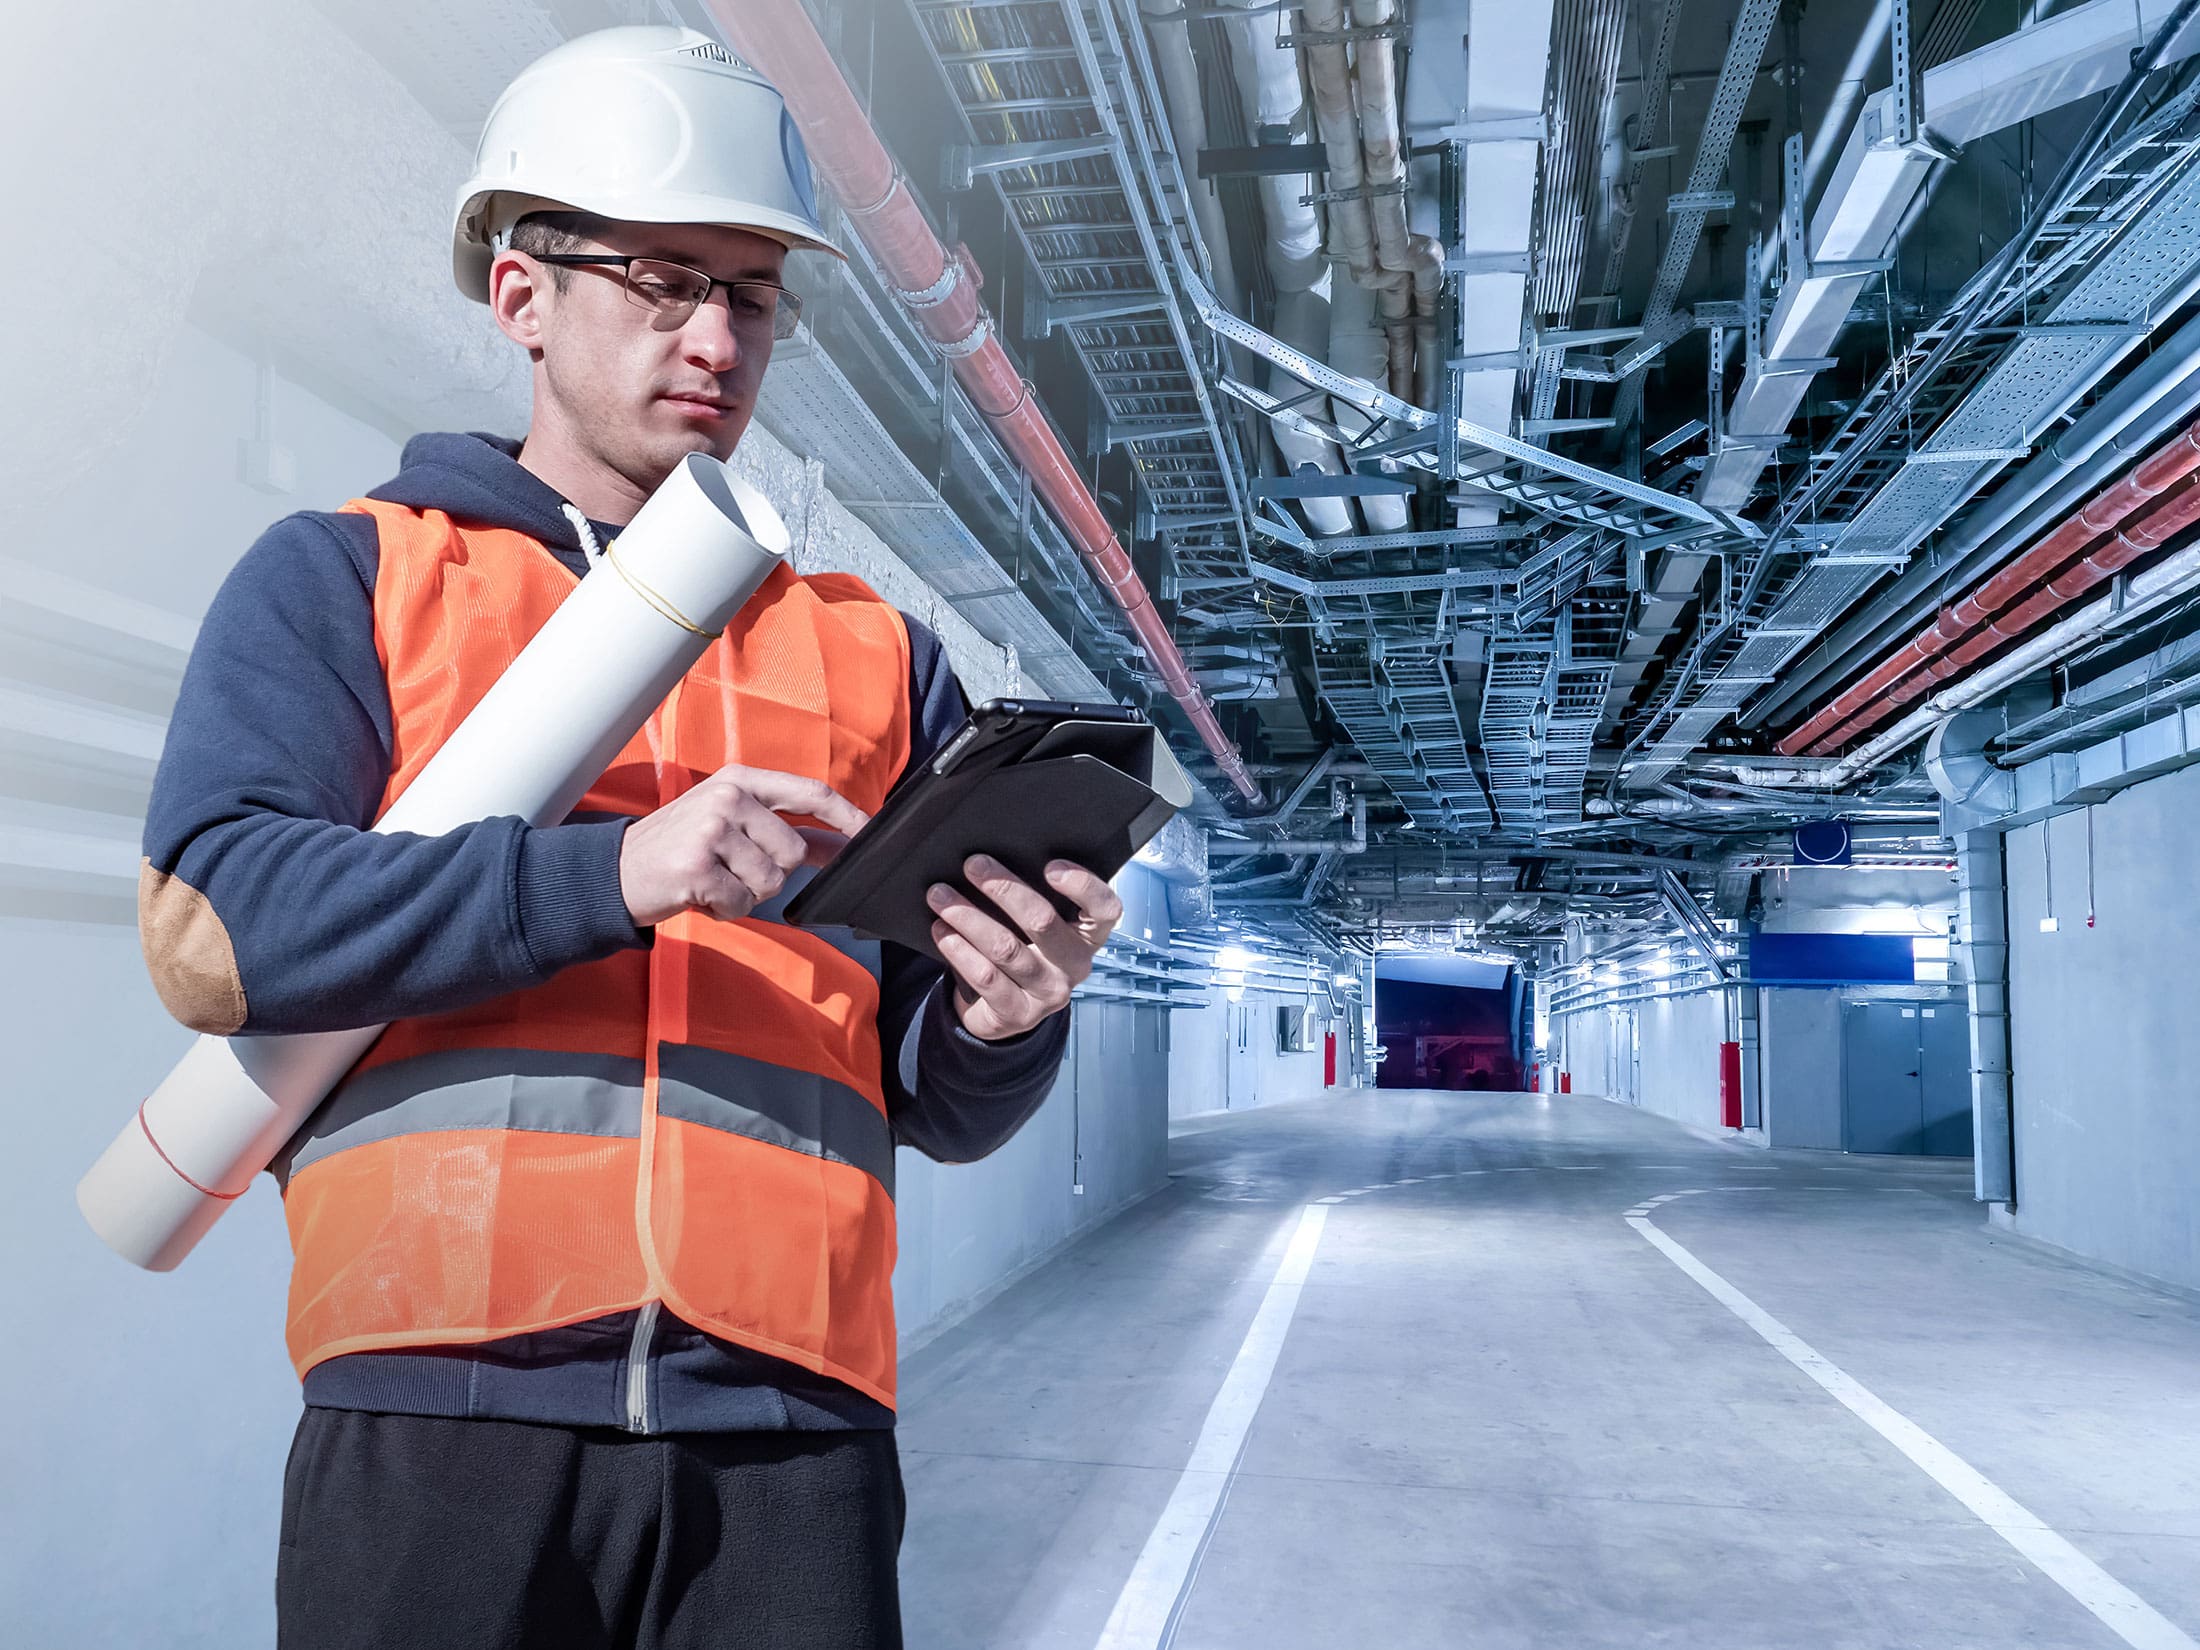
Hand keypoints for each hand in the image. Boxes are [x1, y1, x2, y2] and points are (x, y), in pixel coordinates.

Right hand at [618, 764, 867, 926]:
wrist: (615, 871)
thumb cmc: (681, 848)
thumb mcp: (731, 822)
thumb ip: (785, 829)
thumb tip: (845, 845)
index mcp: (741, 779)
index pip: (810, 791)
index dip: (846, 815)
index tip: (870, 834)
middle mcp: (728, 797)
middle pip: (794, 852)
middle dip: (770, 873)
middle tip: (730, 870)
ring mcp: (711, 830)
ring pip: (770, 882)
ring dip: (745, 895)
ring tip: (712, 881)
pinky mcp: (697, 867)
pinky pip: (741, 904)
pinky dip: (724, 911)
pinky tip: (698, 895)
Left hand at [925, 854, 1122, 1040]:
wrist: (1007, 1009)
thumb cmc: (1024, 950)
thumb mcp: (1039, 927)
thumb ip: (1032, 899)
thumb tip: (992, 861)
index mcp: (1088, 936)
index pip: (1105, 909)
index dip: (1083, 885)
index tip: (1050, 865)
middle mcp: (1075, 965)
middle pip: (1043, 922)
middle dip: (1003, 889)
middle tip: (973, 865)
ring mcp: (1048, 993)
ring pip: (1006, 949)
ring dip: (968, 917)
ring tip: (941, 896)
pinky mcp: (1019, 1013)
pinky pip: (986, 977)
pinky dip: (959, 949)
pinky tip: (942, 930)